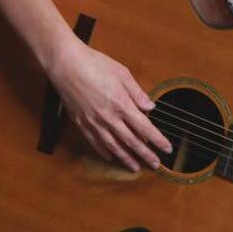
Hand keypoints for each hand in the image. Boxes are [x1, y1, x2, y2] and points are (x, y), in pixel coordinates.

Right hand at [46, 38, 171, 171]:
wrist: (66, 65)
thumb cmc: (95, 64)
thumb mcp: (122, 73)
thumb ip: (137, 93)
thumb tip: (151, 107)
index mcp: (122, 104)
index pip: (145, 127)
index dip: (157, 140)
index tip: (167, 149)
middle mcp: (109, 117)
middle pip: (131, 141)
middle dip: (145, 154)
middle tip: (156, 165)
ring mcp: (93, 122)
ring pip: (113, 146)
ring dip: (126, 158)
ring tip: (135, 168)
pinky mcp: (81, 123)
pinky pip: (94, 142)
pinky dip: (104, 151)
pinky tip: (110, 157)